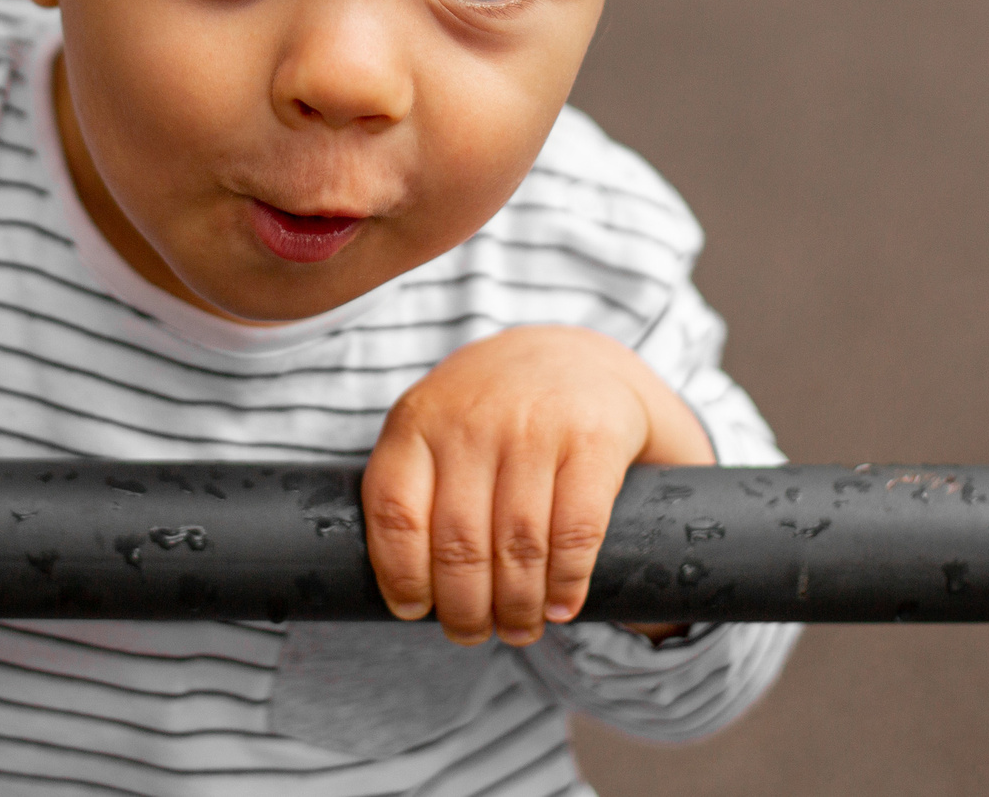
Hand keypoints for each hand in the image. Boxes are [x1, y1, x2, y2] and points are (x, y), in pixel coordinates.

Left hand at [361, 325, 712, 645]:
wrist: (575, 354)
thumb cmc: (492, 411)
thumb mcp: (436, 424)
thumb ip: (415, 483)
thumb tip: (400, 590)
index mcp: (418, 419)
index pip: (395, 513)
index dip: (402, 577)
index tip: (413, 612)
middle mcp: (472, 419)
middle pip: (458, 543)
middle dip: (465, 609)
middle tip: (472, 634)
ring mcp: (534, 426)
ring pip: (516, 545)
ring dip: (517, 607)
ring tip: (519, 630)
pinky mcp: (593, 439)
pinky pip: (576, 531)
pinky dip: (567, 582)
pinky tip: (561, 605)